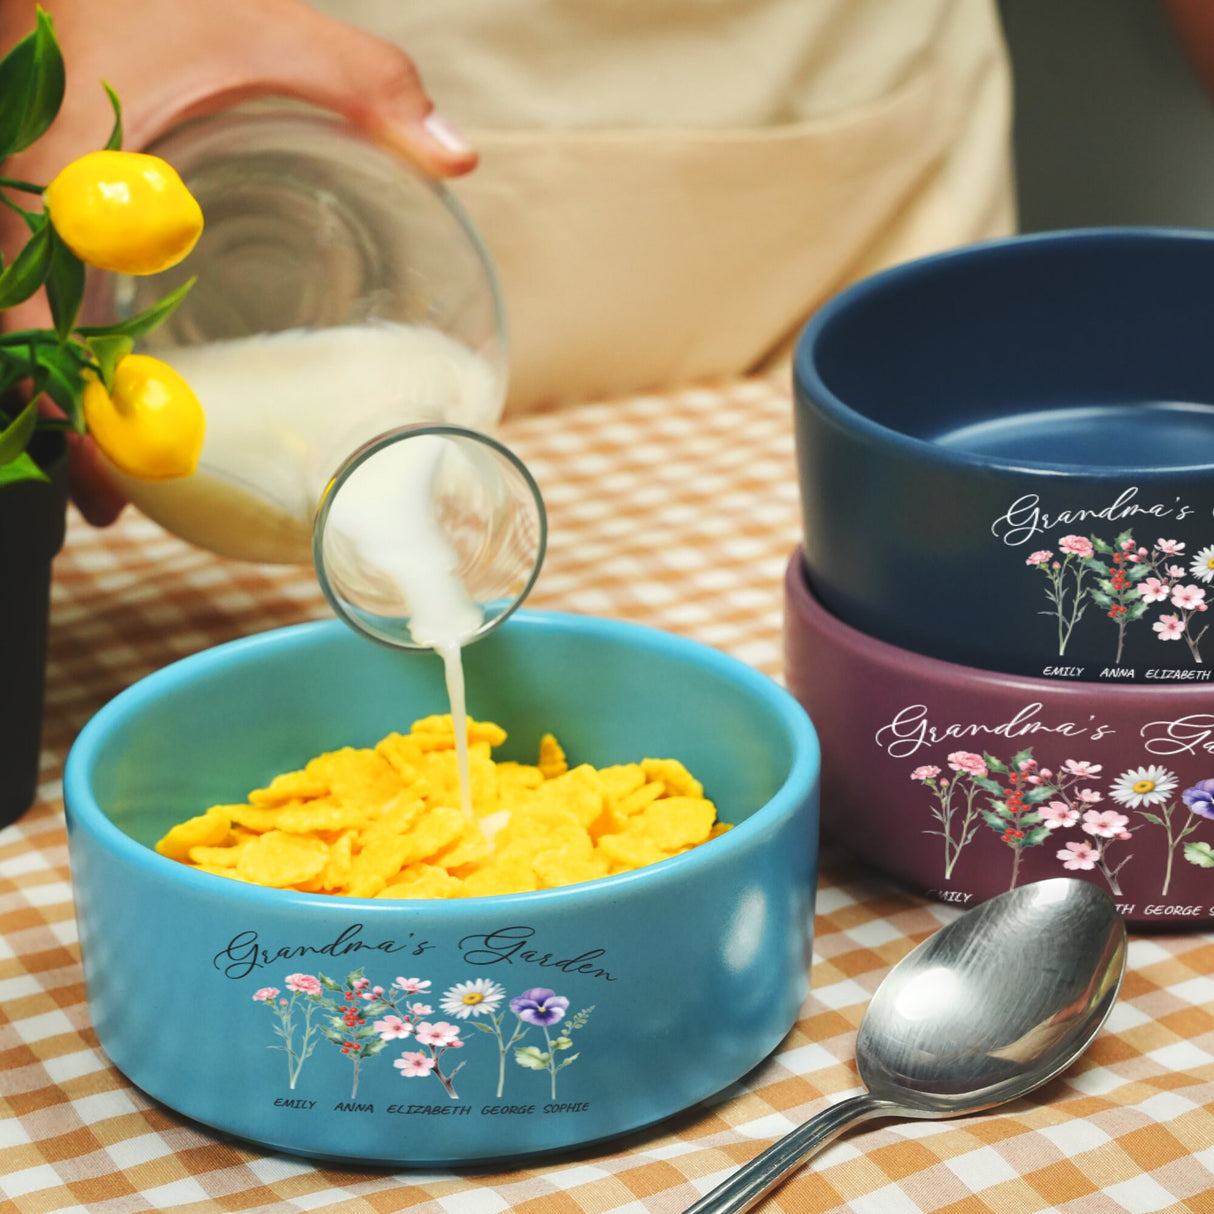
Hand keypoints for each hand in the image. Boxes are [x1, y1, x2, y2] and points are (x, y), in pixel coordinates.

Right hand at [1, 0, 476, 524]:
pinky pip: (18, 287)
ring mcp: (7, 202)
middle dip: (54, 426)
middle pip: (11, 340)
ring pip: (8, 323)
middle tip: (111, 497)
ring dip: (47, 396)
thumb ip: (363, 84)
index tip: (109, 473)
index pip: (32, 311)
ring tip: (104, 469)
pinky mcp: (19, 201)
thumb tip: (458, 159)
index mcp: (61, 168)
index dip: (62, 402)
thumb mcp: (259, 24)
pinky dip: (42, 346)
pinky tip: (91, 384)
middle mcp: (13, 195)